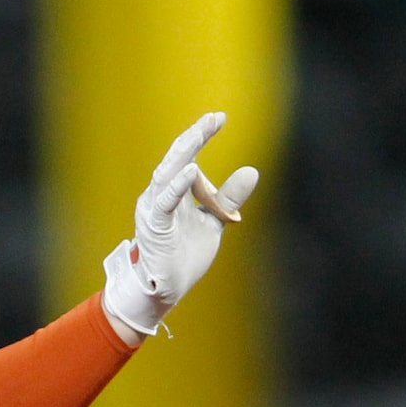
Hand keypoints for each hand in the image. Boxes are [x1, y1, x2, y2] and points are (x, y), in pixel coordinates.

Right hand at [101, 113, 259, 336]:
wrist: (167, 288)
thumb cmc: (184, 255)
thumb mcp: (214, 219)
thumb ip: (228, 196)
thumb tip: (251, 170)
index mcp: (171, 192)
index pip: (184, 157)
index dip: (200, 137)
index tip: (219, 117)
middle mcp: (158, 197)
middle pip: (175, 159)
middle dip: (193, 137)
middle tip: (213, 118)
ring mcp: (154, 211)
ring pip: (166, 174)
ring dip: (184, 153)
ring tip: (200, 133)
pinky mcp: (154, 227)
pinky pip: (165, 202)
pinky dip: (178, 185)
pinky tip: (192, 169)